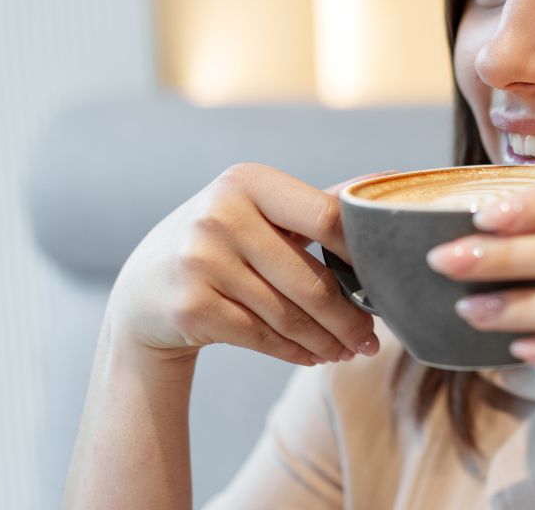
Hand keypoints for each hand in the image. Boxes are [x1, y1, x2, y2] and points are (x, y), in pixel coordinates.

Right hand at [107, 163, 385, 366]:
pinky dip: (296, 352)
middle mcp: (220, 215)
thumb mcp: (260, 209)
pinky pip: (262, 337)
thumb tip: (387, 180)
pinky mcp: (190, 306)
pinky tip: (314, 356)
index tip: (390, 279)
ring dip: (327, 341)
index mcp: (249, 181)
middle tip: (373, 338)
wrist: (144, 287)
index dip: (365, 254)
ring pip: (289, 316)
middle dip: (350, 318)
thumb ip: (319, 203)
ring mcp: (200, 260)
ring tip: (350, 350)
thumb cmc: (223, 241)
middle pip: (312, 281)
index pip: (327, 217)